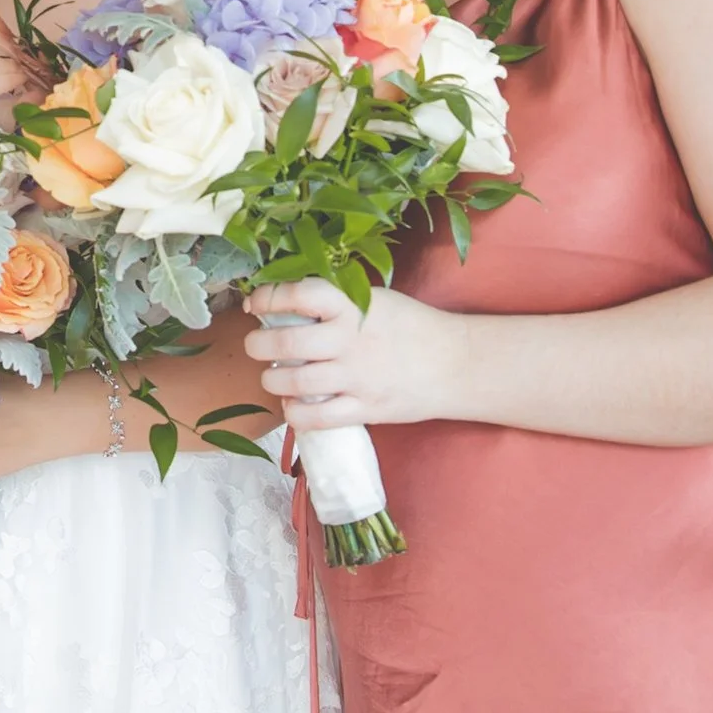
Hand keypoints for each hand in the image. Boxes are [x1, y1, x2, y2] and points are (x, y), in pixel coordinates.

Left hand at [244, 278, 467, 429]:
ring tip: (272, 376)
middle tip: (255, 344)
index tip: (255, 304)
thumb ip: (333, 302)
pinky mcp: (366, 409)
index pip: (299, 294)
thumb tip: (282, 303)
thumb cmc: (410, 326)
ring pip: (294, 383)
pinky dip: (294, 413)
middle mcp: (351, 340)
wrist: (457, 363)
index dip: (268, 297)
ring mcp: (358, 377)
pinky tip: (293, 405)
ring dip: (271, 380)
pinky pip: (315, 418)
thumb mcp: (373, 300)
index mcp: (353, 306)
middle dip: (258, 344)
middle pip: (286, 343)